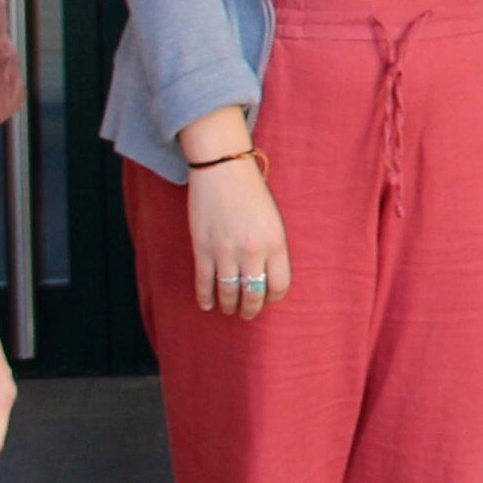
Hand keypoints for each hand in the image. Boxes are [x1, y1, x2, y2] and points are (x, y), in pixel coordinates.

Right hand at [184, 155, 290, 319]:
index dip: (273, 298)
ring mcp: (226, 251)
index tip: (268, 299)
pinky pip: (204, 282)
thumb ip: (272, 248)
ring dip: (229, 306)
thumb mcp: (273, 220)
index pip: (279, 285)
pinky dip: (205, 297)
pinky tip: (207, 303)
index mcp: (276, 243)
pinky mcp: (203, 248)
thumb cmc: (251, 192)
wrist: (222, 169)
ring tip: (228, 309)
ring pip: (229, 292)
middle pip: (254, 294)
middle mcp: (253, 251)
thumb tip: (266, 277)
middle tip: (247, 314)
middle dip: (250, 309)